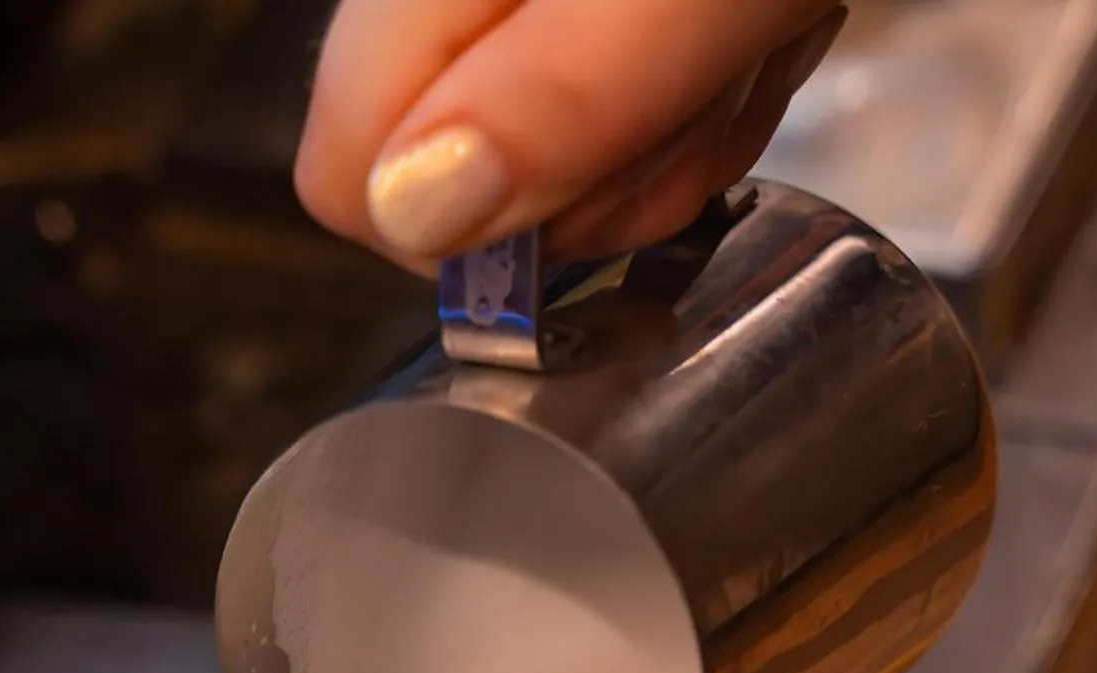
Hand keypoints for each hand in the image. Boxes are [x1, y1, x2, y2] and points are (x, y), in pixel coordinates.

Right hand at [294, 0, 848, 266]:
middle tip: (704, 91)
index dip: (469, 225)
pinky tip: (749, 22)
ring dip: (670, 131)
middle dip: (599, 171)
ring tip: (744, 41)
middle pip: (458, 176)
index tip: (591, 181)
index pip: (347, 171)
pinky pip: (626, 89)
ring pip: (554, 147)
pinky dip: (703, 82)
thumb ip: (556, 97)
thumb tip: (415, 214)